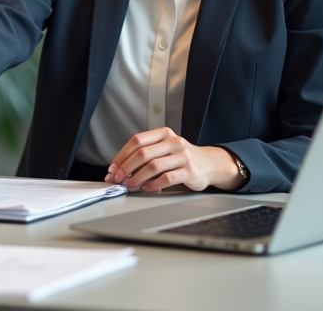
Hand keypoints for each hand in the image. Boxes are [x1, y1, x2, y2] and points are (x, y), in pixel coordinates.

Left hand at [104, 128, 242, 192]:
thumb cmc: (181, 157)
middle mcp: (173, 142)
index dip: (122, 155)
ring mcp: (183, 156)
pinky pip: (167, 178)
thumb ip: (145, 155)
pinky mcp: (190, 171)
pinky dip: (153, 185)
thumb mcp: (164, 148)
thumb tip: (118, 169)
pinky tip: (146, 188)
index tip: (113, 168)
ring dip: (137, 178)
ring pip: (153, 166)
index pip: (137, 141)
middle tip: (118, 179)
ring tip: (130, 185)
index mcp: (163, 133)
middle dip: (126, 168)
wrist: (209, 164)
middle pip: (143, 153)